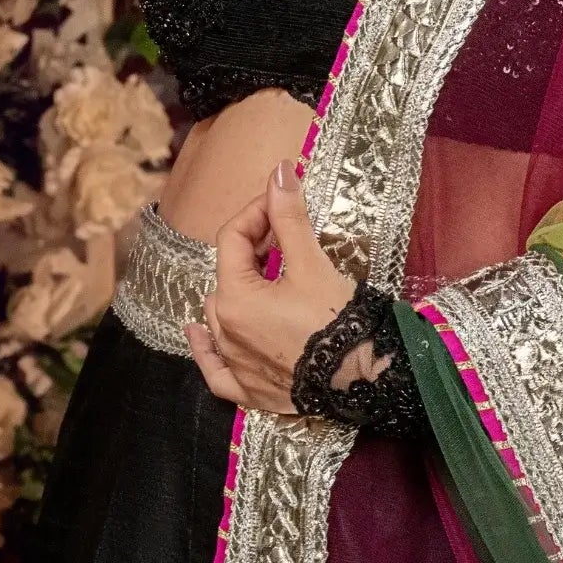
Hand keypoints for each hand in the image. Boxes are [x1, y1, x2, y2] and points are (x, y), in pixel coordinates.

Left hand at [186, 161, 355, 413]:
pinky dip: (207, 351)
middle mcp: (226, 332)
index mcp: (235, 297)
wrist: (364, 379)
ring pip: (219, 318)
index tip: (282, 201)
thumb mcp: (311, 263)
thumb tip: (279, 171)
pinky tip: (199, 333)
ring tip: (261, 276)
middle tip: (283, 238)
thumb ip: (288, 217)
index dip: (256, 213)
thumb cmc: (336, 320)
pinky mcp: (250, 392)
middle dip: (251, 251)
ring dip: (234, 292)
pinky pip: (216, 371)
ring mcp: (236, 366)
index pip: (233, 239)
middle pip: (226, 276)